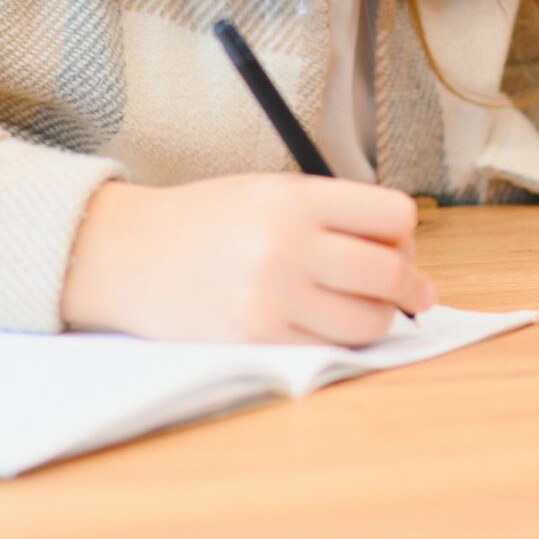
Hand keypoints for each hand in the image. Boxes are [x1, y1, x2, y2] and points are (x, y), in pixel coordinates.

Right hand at [59, 175, 436, 345]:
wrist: (131, 256)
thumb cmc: (208, 220)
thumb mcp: (271, 191)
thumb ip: (336, 213)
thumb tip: (407, 254)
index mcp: (296, 200)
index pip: (394, 215)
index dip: (402, 232)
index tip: (394, 242)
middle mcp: (288, 247)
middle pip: (391, 272)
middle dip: (407, 282)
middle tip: (404, 285)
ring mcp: (273, 299)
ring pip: (370, 320)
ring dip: (378, 316)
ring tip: (360, 304)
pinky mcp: (258, 340)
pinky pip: (331, 347)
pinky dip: (341, 338)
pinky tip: (325, 321)